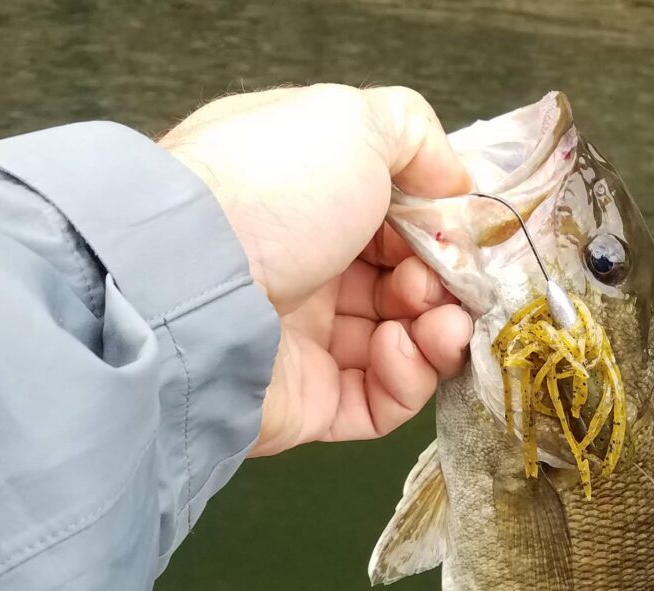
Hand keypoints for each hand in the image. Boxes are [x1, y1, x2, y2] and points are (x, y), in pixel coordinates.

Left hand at [160, 84, 472, 455]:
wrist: (195, 284)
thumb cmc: (270, 191)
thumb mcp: (349, 122)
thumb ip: (414, 136)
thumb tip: (456, 178)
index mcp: (308, 204)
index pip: (392, 222)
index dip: (435, 228)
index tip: (458, 232)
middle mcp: (305, 271)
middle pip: (401, 286)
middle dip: (440, 284)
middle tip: (445, 280)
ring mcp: (304, 342)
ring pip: (399, 347)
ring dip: (437, 333)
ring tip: (440, 322)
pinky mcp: (308, 404)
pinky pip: (378, 402)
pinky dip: (408, 379)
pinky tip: (402, 349)